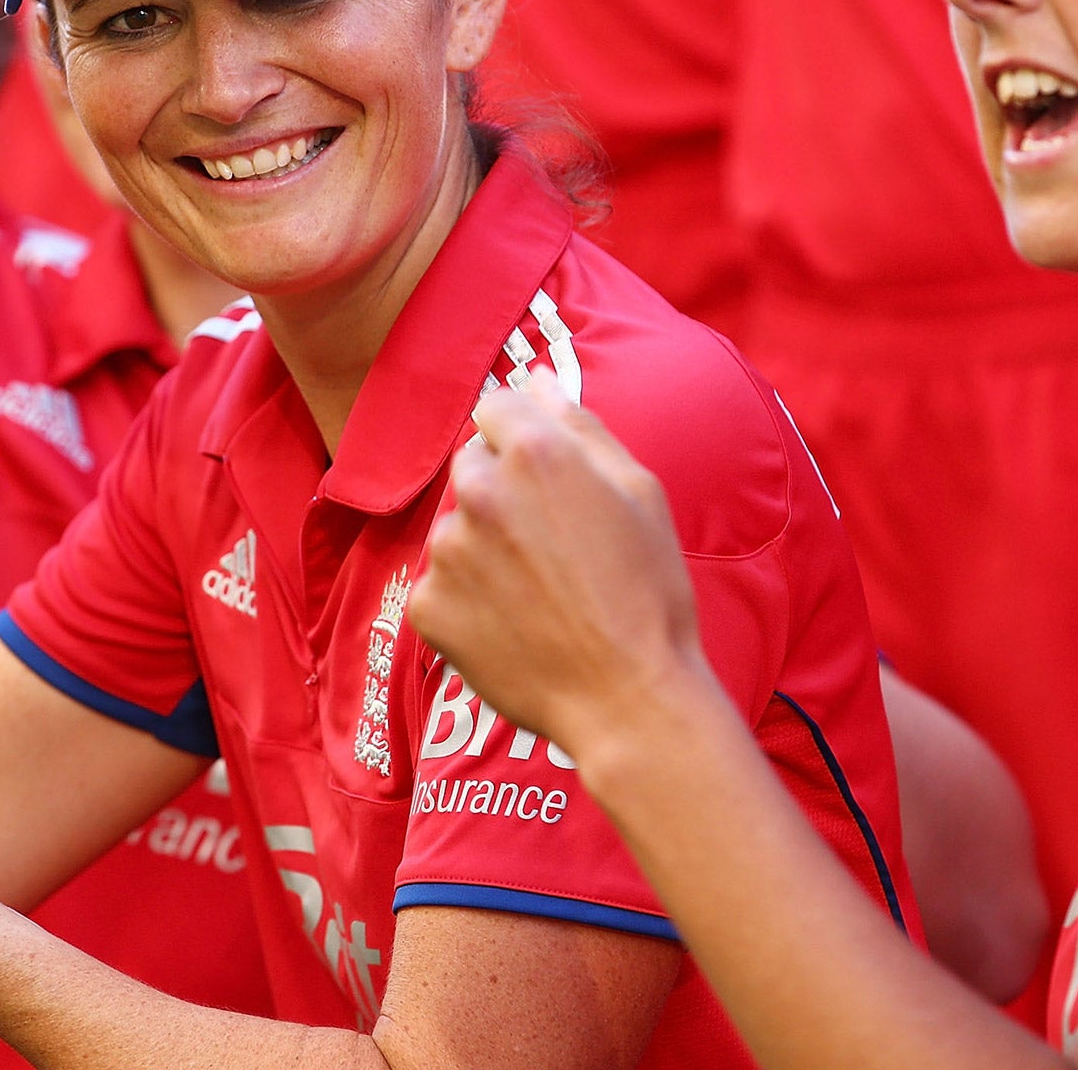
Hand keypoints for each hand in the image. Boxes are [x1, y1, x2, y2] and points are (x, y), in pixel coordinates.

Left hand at [409, 373, 708, 770]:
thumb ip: (580, 425)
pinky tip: (514, 624)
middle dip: (503, 491)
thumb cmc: (649, 593)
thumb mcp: (639, 492)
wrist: (628, 698)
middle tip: (552, 546)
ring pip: (457, 529)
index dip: (523, 437)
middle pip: (472, 466)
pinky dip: (468, 601)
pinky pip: (441, 586)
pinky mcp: (428, 605)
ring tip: (539, 594)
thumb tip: (538, 378)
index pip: (496, 407)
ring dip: (485, 548)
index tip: (547, 477)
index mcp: (534, 453)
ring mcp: (447, 551)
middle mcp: (479, 491)